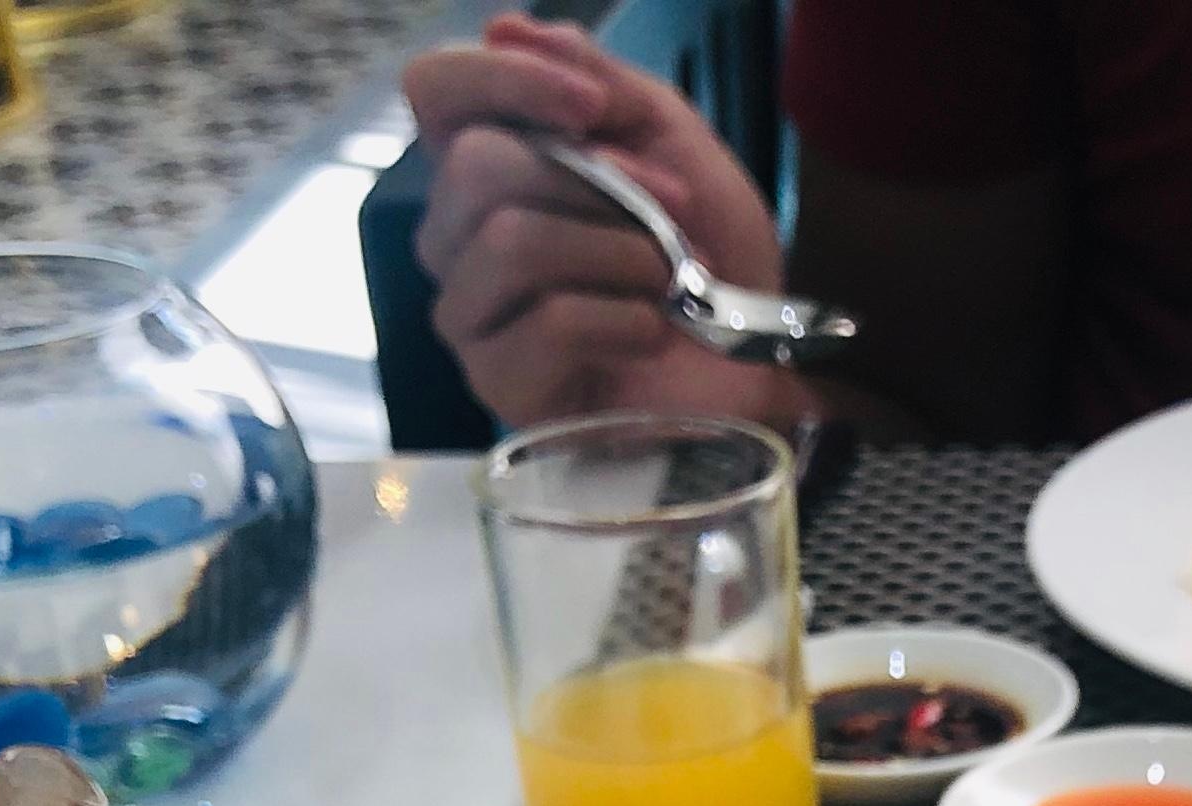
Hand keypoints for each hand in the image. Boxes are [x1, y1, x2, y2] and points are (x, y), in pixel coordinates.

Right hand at [404, 16, 809, 428]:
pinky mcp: (500, 384)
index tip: (592, 106)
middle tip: (673, 215)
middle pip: (476, 168)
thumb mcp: (673, 142)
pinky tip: (652, 336)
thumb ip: (599, 80)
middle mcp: (459, 237)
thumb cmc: (710, 260)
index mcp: (489, 166)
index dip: (501, 81)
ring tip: (668, 282)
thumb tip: (507, 28)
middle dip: (597, 186)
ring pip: (511, 242)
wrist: (757, 367)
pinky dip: (628, 320)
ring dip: (622, 254)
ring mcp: (471, 315)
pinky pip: (551, 321)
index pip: (434, 91)